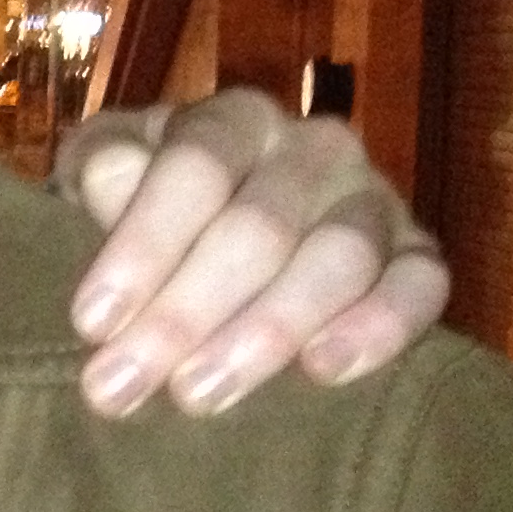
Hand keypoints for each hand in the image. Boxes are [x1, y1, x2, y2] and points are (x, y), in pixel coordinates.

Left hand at [56, 90, 448, 417]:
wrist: (218, 233)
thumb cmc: (144, 200)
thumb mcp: (102, 169)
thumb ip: (101, 168)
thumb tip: (111, 181)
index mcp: (235, 119)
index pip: (195, 168)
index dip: (144, 245)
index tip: (91, 323)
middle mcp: (314, 148)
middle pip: (259, 227)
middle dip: (183, 314)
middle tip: (122, 386)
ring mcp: (374, 199)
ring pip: (337, 260)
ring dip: (266, 331)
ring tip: (199, 393)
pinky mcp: (419, 256)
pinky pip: (421, 287)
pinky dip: (380, 326)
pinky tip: (324, 369)